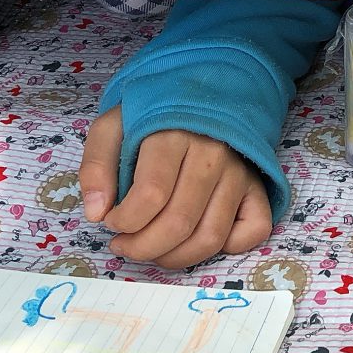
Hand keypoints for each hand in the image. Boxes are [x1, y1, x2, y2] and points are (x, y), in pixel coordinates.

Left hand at [79, 110, 272, 268]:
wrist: (198, 94)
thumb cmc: (151, 118)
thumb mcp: (112, 128)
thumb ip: (96, 166)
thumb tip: (97, 214)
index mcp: (173, 135)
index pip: (151, 195)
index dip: (125, 221)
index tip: (111, 222)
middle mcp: (212, 154)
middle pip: (180, 222)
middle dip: (143, 247)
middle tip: (125, 246)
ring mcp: (239, 172)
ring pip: (211, 236)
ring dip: (175, 258)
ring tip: (153, 251)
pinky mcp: (256, 187)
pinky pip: (254, 230)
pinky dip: (228, 248)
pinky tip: (197, 240)